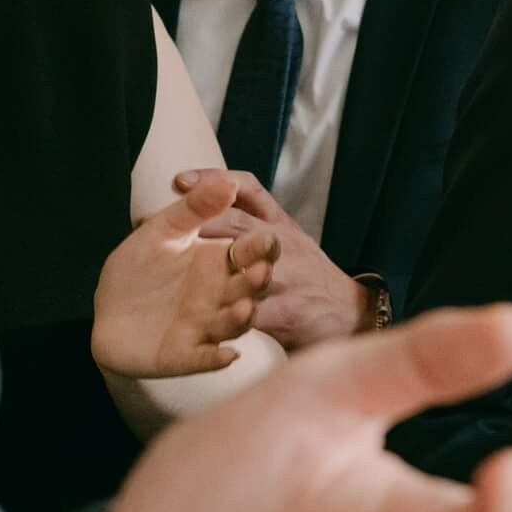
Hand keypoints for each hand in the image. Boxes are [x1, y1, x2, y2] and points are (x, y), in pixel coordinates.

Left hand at [91, 173, 278, 378]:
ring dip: (241, 318)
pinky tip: (225, 356)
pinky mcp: (185, 355)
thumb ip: (193, 208)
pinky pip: (205, 359)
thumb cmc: (139, 269)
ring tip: (243, 309)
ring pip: (233, 324)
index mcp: (219, 262)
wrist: (106, 313)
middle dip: (257, 281)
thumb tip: (227, 179)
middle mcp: (220, 295)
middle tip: (259, 272)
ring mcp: (205, 326)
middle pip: (248, 288)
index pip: (249, 253)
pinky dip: (216, 359)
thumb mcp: (163, 232)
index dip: (260, 248)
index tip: (267, 239)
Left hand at [178, 171, 371, 350]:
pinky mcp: (285, 315)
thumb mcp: (289, 241)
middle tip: (162, 228)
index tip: (180, 180)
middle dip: (204, 223)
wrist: (350, 317)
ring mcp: (287, 280)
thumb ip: (254, 224)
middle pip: (240, 227)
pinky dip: (231, 322)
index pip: (250, 192)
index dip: (217, 181)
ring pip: (251, 271)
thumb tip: (213, 195)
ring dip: (222, 269)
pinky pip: (253, 318)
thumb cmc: (308, 279)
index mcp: (280, 225)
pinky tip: (207, 331)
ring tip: (190, 269)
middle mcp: (284, 246)